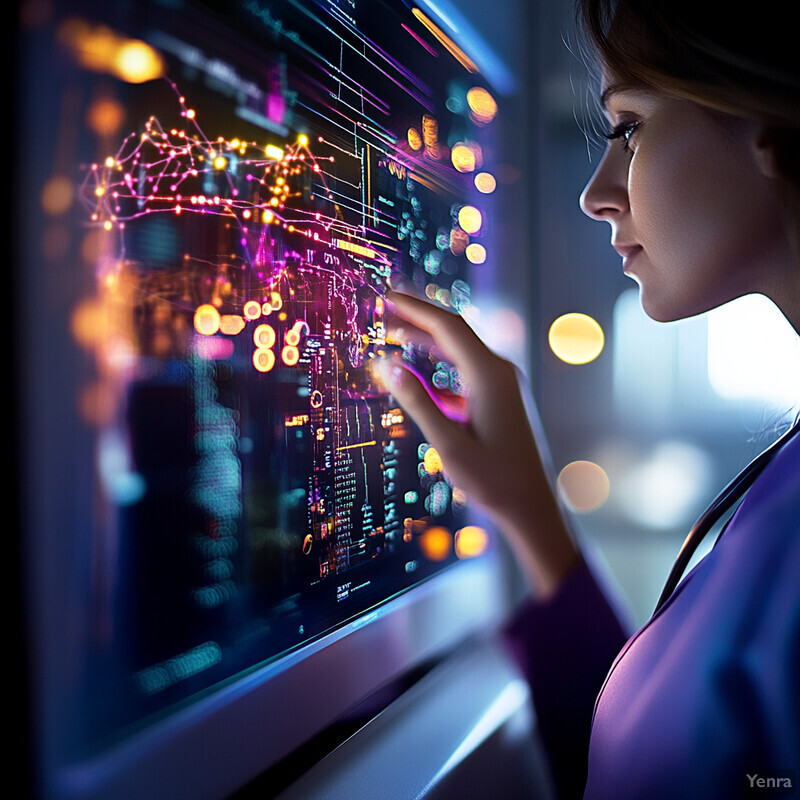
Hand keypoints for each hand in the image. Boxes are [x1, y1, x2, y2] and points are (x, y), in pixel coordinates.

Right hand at [375, 290, 578, 596]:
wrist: (532, 506)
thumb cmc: (492, 479)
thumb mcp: (447, 443)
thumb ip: (417, 401)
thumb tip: (387, 365)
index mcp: (489, 375)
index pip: (447, 327)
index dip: (414, 308)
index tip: (387, 297)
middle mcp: (500, 372)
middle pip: (454, 332)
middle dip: (418, 318)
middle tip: (385, 308)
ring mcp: (504, 384)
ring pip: (460, 351)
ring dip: (428, 342)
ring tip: (395, 335)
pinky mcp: (502, 399)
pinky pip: (466, 372)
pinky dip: (440, 368)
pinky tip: (419, 376)